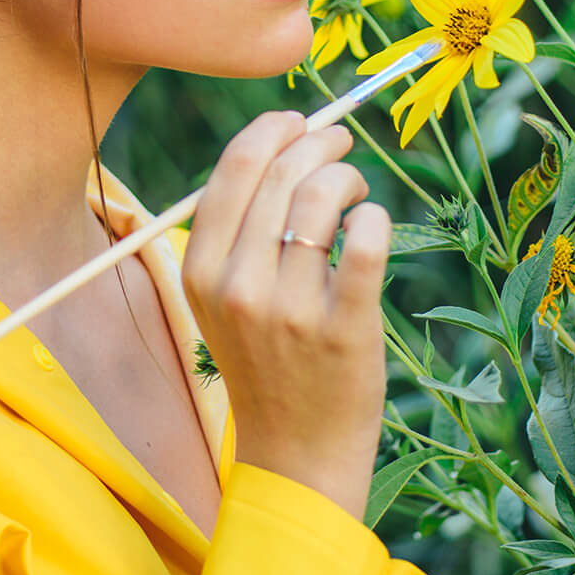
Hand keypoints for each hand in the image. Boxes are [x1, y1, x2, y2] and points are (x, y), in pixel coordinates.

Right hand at [180, 110, 390, 522]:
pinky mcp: (344, 327)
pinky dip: (374, 217)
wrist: (297, 452)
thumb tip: (282, 145)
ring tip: (354, 194)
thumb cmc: (268, 363)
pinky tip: (371, 226)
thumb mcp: (224, 301)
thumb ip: (239, 233)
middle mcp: (238, 286)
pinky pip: (366, 239)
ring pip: (322, 197)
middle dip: (319, 142)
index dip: (272, 131)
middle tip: (341, 146)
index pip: (234, 169)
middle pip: (280, 174)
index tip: (298, 122)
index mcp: (200, 271)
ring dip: (347, 177)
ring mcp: (290, 309)